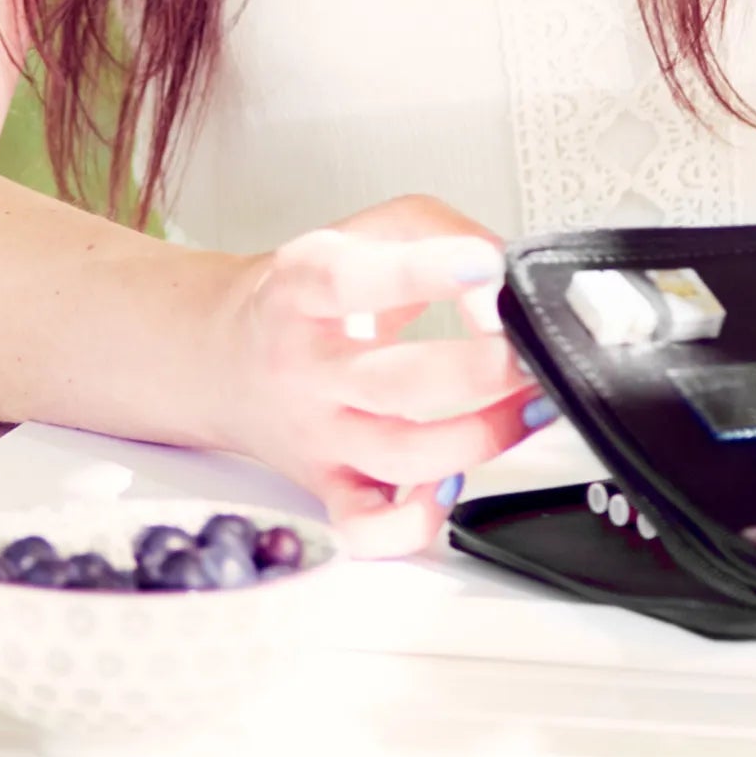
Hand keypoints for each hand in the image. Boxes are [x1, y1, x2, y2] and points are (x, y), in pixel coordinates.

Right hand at [214, 195, 552, 557]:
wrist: (226, 355)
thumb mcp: (367, 229)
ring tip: (529, 404)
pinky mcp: (327, 485)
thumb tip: (499, 281)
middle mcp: (305, 367)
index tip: (485, 266)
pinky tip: (454, 483)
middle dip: (481, 371)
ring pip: (400, 457)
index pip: (350, 280)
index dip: (424, 272)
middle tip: (527, 350)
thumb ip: (442, 233)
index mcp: (303, 289)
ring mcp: (317, 433)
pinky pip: (368, 528)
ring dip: (483, 436)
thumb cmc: (310, 292)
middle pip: (395, 382)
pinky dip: (417, 521)